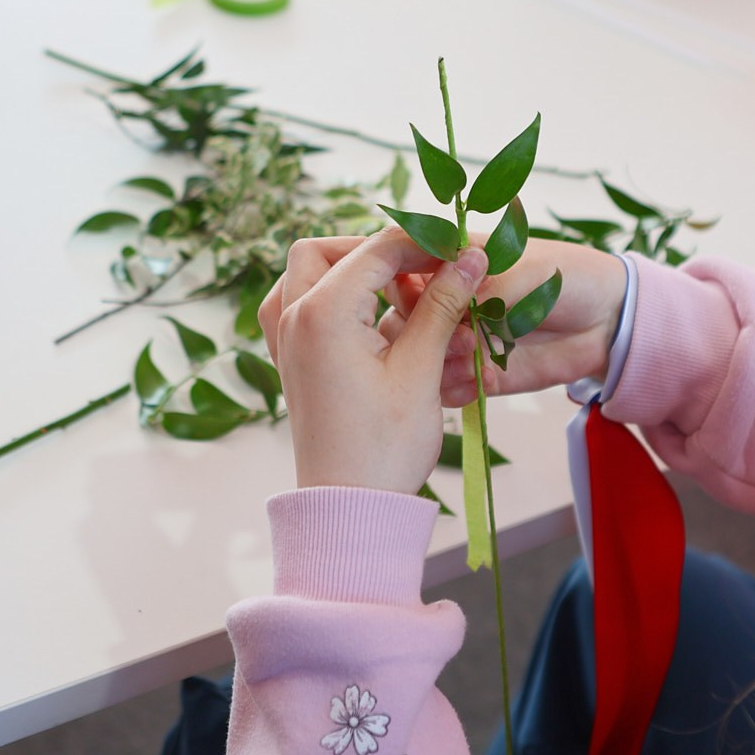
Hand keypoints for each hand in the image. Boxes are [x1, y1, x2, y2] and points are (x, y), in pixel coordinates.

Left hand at [259, 229, 485, 492]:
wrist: (350, 510)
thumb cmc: (384, 447)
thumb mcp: (420, 370)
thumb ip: (441, 305)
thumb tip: (469, 258)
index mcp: (321, 314)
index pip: (375, 250)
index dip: (423, 244)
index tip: (461, 253)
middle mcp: (292, 319)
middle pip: (324, 249)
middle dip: (376, 250)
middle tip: (424, 270)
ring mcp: (284, 341)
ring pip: (304, 273)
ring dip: (346, 268)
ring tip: (394, 290)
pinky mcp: (290, 362)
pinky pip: (294, 306)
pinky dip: (326, 296)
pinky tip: (364, 316)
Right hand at [383, 237, 625, 406]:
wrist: (611, 321)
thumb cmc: (571, 277)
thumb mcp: (528, 272)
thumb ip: (488, 289)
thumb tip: (450, 310)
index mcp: (457, 261)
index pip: (407, 265)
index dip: (400, 278)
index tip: (416, 296)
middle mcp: (452, 300)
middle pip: (407, 315)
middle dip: (420, 328)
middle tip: (455, 336)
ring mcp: (463, 338)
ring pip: (422, 354)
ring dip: (437, 361)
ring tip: (470, 362)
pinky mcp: (478, 371)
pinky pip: (449, 385)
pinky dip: (455, 387)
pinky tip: (478, 383)